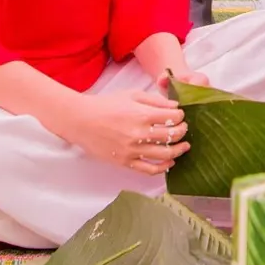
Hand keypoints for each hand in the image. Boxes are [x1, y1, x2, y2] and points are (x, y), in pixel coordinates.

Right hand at [49, 89, 188, 176]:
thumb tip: (175, 106)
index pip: (173, 117)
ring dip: (178, 151)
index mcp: (142, 115)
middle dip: (182, 132)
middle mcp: (139, 134)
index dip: (181, 116)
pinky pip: (149, 170)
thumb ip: (155, 100)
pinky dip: (163, 168)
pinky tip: (169, 163)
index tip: (180, 116)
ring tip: (184, 147)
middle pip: (172, 136)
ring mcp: (132, 150)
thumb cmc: (105, 105)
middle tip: (184, 129)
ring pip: (165, 155)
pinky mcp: (125, 162)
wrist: (80, 120)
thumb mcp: (132, 95)